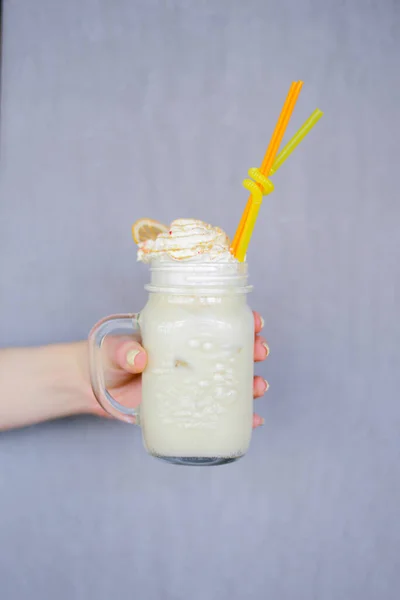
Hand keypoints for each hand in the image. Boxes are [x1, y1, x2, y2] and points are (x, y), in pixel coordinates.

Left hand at [89, 311, 268, 427]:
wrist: (94, 387)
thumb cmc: (107, 358)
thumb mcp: (114, 348)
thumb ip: (123, 350)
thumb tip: (139, 357)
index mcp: (180, 334)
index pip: (215, 322)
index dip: (240, 320)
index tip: (256, 322)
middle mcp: (192, 356)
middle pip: (232, 350)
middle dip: (253, 350)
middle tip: (260, 352)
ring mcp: (191, 382)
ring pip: (230, 380)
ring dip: (251, 382)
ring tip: (259, 387)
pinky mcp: (187, 407)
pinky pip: (218, 410)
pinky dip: (239, 416)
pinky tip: (254, 420)